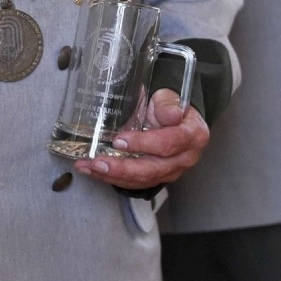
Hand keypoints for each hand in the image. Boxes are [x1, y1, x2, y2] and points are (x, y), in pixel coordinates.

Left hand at [72, 87, 208, 191]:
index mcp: (192, 136)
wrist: (172, 115)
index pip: (167, 144)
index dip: (142, 144)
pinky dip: (112, 178)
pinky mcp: (157, 177)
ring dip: (112, 176)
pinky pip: (134, 182)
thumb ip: (168, 105)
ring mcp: (171, 171)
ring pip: (142, 180)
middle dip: (122, 168)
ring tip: (88, 167)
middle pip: (153, 169)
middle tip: (98, 162)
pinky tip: (93, 170)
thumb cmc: (168, 105)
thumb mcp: (168, 98)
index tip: (119, 140)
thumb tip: (172, 115)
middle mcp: (184, 158)